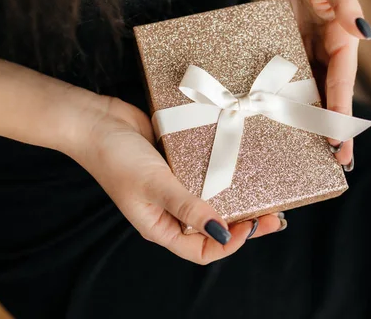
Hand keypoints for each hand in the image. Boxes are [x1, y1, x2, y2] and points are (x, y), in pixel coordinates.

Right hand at [71, 97, 282, 264]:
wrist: (95, 120)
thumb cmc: (116, 158)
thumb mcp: (155, 186)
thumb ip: (188, 209)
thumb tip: (221, 233)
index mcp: (160, 226)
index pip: (202, 250)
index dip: (229, 243)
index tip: (253, 225)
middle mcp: (170, 211)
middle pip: (213, 226)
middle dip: (244, 222)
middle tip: (275, 213)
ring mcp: (175, 185)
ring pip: (212, 199)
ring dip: (237, 197)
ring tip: (264, 191)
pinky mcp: (178, 162)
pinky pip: (205, 173)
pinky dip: (223, 173)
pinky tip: (240, 164)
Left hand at [264, 0, 370, 165]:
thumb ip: (348, 9)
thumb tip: (366, 34)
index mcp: (343, 42)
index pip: (343, 87)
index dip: (340, 118)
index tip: (339, 145)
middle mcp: (328, 52)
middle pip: (330, 98)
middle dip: (331, 130)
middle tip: (334, 163)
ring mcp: (307, 52)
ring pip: (310, 93)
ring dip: (309, 122)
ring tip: (307, 152)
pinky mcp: (287, 48)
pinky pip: (288, 78)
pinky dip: (286, 99)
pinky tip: (280, 120)